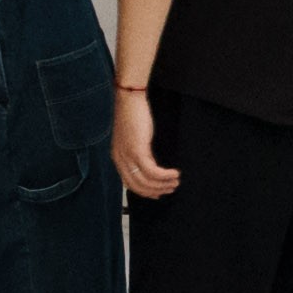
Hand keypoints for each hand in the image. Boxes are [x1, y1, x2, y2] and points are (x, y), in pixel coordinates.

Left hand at [110, 88, 177, 202]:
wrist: (129, 99)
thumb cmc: (132, 114)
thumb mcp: (132, 137)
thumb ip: (137, 151)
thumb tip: (151, 162)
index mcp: (118, 157)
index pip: (129, 183)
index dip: (145, 191)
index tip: (157, 193)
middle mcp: (120, 160)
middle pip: (138, 186)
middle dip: (156, 191)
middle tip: (170, 189)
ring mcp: (128, 156)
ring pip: (146, 181)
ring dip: (163, 184)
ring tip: (175, 182)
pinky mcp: (138, 151)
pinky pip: (152, 171)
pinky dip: (164, 176)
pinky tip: (174, 173)